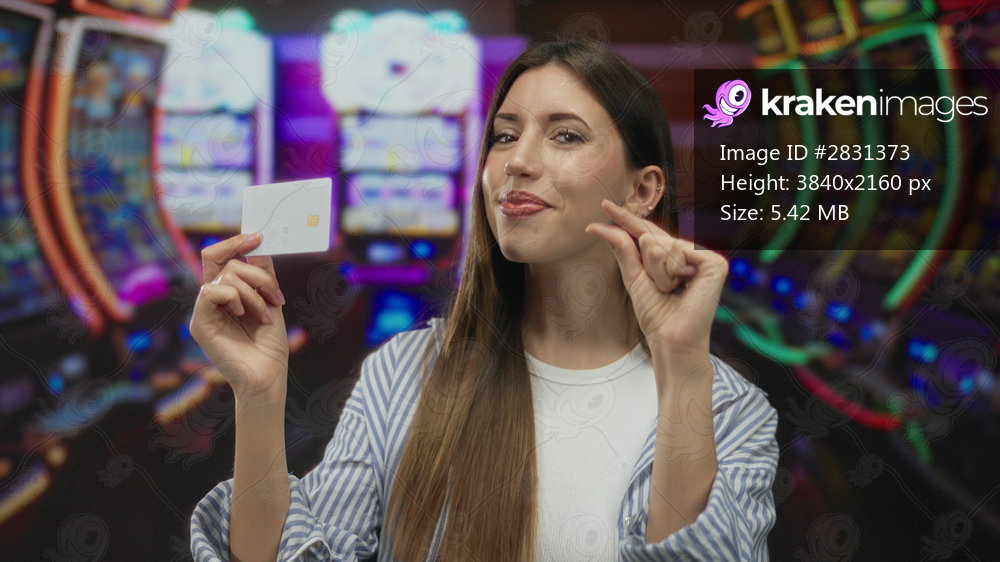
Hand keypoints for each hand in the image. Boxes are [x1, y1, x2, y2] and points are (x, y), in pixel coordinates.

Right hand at [189, 233, 288, 398]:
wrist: (268, 375)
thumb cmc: (270, 344)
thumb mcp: (271, 300)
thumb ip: (262, 274)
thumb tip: (258, 244)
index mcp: (226, 293)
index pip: (219, 257)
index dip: (235, 242)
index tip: (258, 236)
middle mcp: (212, 299)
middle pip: (219, 259)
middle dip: (253, 270)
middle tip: (273, 291)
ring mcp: (204, 310)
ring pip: (225, 275)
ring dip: (254, 292)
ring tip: (266, 314)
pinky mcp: (199, 324)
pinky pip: (212, 292)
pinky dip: (235, 297)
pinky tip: (244, 315)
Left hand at [585, 199, 728, 356]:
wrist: (670, 339)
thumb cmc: (655, 314)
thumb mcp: (633, 277)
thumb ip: (621, 248)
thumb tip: (597, 225)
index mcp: (672, 256)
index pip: (646, 232)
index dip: (627, 219)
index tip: (605, 204)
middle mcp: (690, 253)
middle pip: (652, 238)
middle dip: (648, 266)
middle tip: (663, 288)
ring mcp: (704, 257)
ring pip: (663, 245)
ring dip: (659, 273)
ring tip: (672, 290)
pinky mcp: (714, 263)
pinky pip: (679, 252)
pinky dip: (673, 272)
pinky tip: (684, 287)